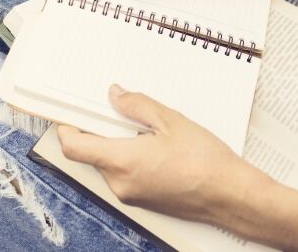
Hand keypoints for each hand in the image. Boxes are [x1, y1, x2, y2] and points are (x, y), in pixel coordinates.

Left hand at [57, 84, 259, 221]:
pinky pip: (124, 175)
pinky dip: (129, 158)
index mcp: (122, 161)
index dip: (67, 128)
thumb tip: (116, 96)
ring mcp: (131, 195)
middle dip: (99, 131)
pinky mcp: (142, 200)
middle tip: (116, 112)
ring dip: (116, 145)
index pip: (74, 147)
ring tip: (145, 130)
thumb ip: (137, 106)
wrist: (230, 195)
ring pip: (109, 164)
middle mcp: (121, 183)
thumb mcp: (170, 121)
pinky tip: (153, 147)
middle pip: (92, 154)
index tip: (70, 114)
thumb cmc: (206, 162)